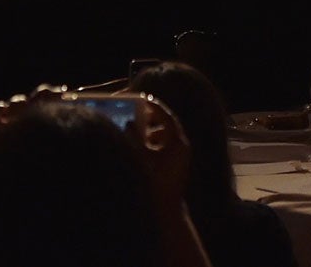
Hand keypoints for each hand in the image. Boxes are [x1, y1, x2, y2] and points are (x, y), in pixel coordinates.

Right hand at [134, 98, 194, 220]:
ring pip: (166, 137)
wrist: (166, 210)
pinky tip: (141, 148)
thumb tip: (128, 123)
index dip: (155, 107)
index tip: (143, 100)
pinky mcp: (178, 166)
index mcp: (178, 142)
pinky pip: (166, 148)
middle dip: (152, 120)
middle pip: (168, 126)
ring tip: (136, 131)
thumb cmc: (154, 183)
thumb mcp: (141, 158)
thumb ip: (134, 138)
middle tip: (137, 113)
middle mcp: (182, 147)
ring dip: (151, 132)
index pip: (168, 117)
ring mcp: (181, 157)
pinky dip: (154, 144)